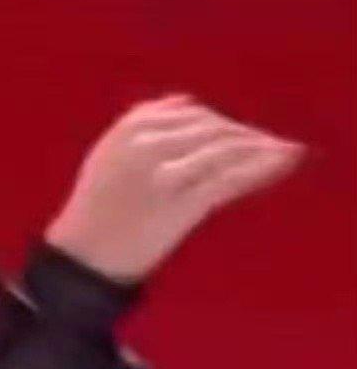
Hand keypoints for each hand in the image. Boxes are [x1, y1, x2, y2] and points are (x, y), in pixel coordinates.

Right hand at [45, 94, 305, 280]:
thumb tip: (186, 105)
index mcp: (129, 129)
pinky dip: (260, 171)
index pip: (188, 111)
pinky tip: (282, 166)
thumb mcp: (107, 160)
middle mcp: (148, 142)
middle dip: (245, 134)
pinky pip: (228, 180)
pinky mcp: (181, 203)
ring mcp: (165, 172)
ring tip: (287, 152)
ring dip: (261, 148)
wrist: (80, 263)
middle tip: (273, 144)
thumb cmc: (93, 219)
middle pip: (211, 126)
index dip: (221, 121)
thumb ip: (141, 131)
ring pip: (225, 149)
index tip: (242, 133)